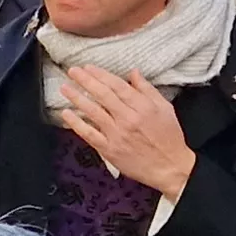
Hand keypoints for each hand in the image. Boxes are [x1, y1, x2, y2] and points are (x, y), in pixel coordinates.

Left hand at [49, 66, 196, 199]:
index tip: (88, 67)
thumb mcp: (165, 108)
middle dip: (85, 80)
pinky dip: (76, 123)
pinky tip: (66, 114)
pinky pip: (89, 134)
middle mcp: (128, 119)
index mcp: (143, 107)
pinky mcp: (109, 149)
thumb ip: (147, 89)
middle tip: (73, 71)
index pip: (117, 86)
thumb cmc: (169, 138)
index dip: (101, 75)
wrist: (170, 167)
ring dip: (77, 98)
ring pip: (93, 112)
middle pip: (103, 95)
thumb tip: (134, 72)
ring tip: (65, 88)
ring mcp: (117, 134)